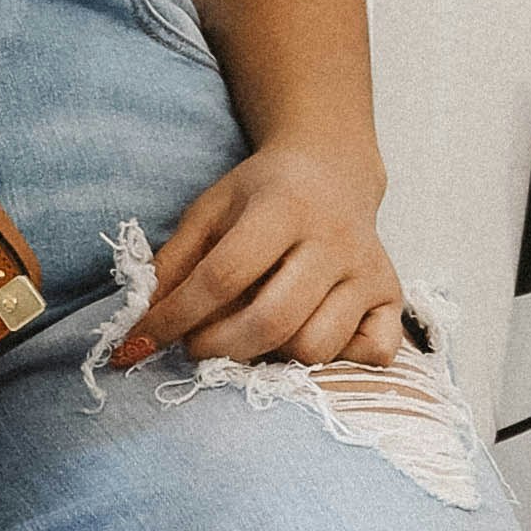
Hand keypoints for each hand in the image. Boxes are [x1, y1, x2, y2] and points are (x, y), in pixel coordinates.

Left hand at [110, 139, 405, 370]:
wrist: (333, 169)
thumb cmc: (262, 196)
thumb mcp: (209, 210)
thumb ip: (174, 261)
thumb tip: (141, 320)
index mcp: (283, 207)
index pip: (223, 275)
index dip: (175, 317)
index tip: (137, 344)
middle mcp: (333, 239)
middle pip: (272, 320)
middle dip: (219, 347)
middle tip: (196, 346)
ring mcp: (369, 269)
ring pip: (315, 346)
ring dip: (271, 357)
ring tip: (252, 336)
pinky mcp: (393, 295)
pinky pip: (374, 353)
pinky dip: (339, 360)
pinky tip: (308, 337)